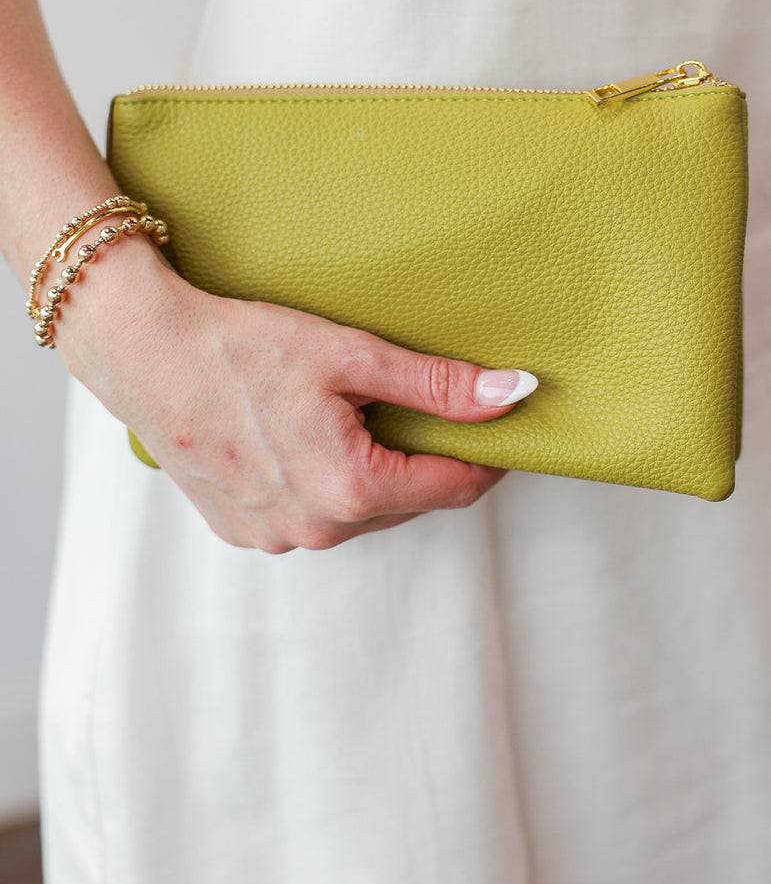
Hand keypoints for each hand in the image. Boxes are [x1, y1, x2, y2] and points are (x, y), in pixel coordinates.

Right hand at [57, 237, 535, 552]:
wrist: (143, 351)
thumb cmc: (240, 346)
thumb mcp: (351, 354)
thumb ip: (438, 384)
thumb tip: (513, 395)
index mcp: (351, 489)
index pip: (455, 487)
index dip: (485, 455)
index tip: (499, 426)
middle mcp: (315, 529)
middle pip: (408, 500)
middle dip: (425, 458)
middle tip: (422, 404)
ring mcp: (275, 536)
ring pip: (359, 511)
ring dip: (373, 472)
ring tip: (355, 414)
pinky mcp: (242, 531)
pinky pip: (310, 516)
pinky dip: (324, 483)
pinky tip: (305, 435)